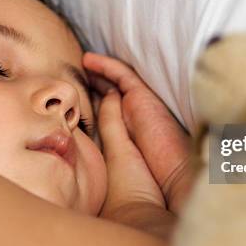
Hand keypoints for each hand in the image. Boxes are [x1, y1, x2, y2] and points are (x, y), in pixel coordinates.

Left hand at [83, 52, 193, 214]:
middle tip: (76, 73)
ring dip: (99, 72)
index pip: (107, 115)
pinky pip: (123, 76)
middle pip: (111, 96)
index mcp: (125, 138)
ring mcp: (139, 108)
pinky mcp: (144, 99)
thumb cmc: (138, 183)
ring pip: (116, 83)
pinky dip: (107, 66)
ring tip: (81, 61)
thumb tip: (93, 115)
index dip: (94, 104)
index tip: (76, 98)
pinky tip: (90, 60)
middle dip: (96, 84)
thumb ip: (106, 135)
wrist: (169, 185)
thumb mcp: (114, 158)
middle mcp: (133, 121)